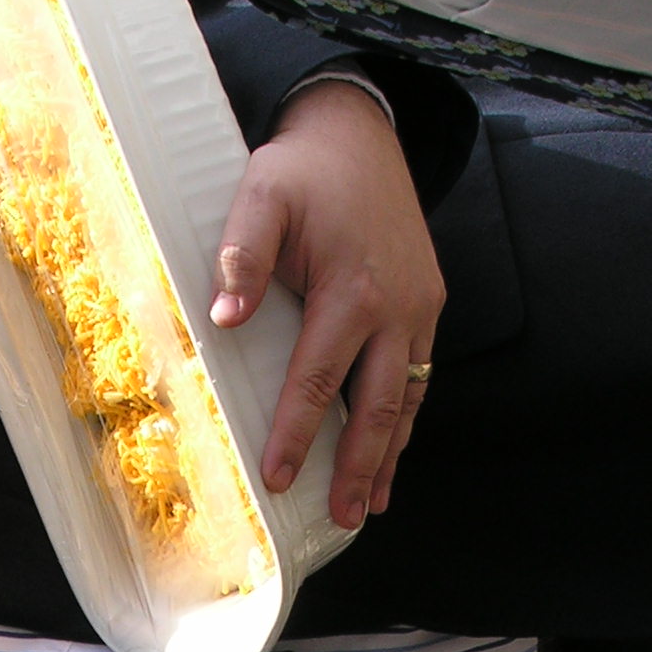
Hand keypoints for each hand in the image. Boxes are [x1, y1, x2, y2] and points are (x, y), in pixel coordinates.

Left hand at [209, 74, 443, 530]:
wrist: (361, 134)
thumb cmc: (303, 170)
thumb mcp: (262, 194)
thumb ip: (242, 256)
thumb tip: (222, 321)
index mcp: (352, 290)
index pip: (318, 379)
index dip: (297, 433)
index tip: (279, 479)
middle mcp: (397, 308)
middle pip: (376, 406)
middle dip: (359, 467)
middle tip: (340, 517)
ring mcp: (420, 308)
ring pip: (408, 399)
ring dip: (391, 456)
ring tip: (371, 504)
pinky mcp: (429, 302)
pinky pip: (421, 375)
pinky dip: (408, 419)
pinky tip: (394, 450)